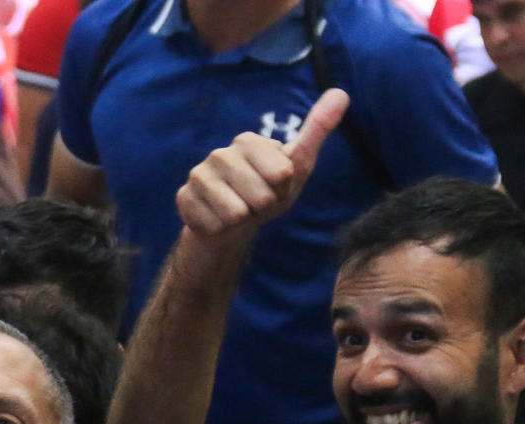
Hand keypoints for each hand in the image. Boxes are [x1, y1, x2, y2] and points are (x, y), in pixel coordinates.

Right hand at [175, 88, 347, 242]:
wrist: (231, 225)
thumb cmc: (267, 193)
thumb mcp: (297, 165)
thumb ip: (317, 130)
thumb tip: (341, 92)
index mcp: (247, 141)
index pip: (282, 174)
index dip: (283, 189)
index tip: (275, 186)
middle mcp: (219, 153)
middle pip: (260, 196)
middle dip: (263, 208)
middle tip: (255, 203)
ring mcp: (198, 176)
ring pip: (236, 213)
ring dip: (242, 221)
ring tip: (239, 212)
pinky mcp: (183, 199)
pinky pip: (214, 225)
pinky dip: (222, 230)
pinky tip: (218, 220)